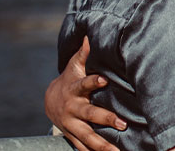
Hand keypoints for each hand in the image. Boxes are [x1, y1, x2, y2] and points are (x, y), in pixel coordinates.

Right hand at [45, 36, 126, 150]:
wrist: (51, 100)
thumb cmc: (71, 78)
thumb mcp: (76, 65)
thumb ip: (85, 53)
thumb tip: (91, 35)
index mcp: (75, 88)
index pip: (84, 84)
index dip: (93, 82)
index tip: (104, 80)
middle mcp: (73, 108)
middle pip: (89, 114)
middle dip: (105, 118)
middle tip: (122, 123)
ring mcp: (72, 124)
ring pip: (87, 137)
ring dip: (102, 145)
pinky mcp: (72, 136)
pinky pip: (83, 148)